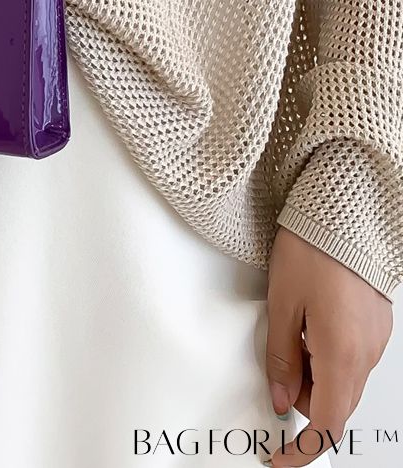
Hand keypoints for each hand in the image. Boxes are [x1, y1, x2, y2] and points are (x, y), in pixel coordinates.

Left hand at [265, 225, 392, 465]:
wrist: (343, 212)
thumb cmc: (311, 250)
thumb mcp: (282, 304)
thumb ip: (281, 358)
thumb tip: (282, 399)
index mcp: (342, 355)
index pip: (327, 425)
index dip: (303, 450)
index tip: (279, 459)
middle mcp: (367, 354)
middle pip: (336, 405)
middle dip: (305, 402)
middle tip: (277, 376)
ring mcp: (377, 340)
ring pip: (345, 381)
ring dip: (316, 377)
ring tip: (291, 337)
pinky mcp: (378, 325)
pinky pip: (353, 358)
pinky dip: (329, 357)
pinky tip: (310, 326)